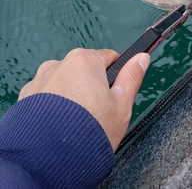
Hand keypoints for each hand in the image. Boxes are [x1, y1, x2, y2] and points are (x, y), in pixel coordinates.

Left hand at [18, 48, 149, 150]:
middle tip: (97, 112)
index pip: (107, 57)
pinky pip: (45, 96)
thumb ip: (131, 77)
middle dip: (91, 87)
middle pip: (84, 70)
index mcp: (85, 61)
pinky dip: (52, 106)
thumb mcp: (121, 105)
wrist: (49, 160)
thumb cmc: (89, 132)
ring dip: (70, 95)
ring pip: (64, 83)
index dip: (115, 76)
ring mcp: (39, 80)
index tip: (115, 92)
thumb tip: (141, 58)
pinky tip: (59, 124)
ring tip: (75, 122)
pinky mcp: (24, 97)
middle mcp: (59, 64)